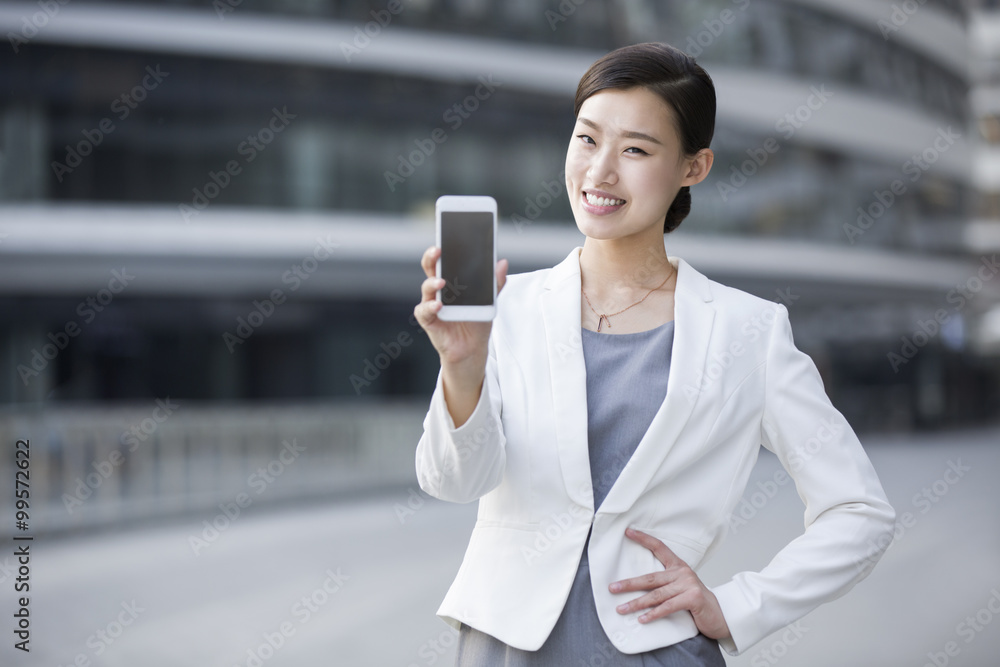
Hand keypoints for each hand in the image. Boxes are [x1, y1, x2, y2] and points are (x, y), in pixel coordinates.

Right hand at [413, 245, 507, 365]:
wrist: (472, 348)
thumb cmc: (476, 321)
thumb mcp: (490, 301)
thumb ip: (495, 284)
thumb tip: (503, 263)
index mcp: (451, 280)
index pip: (444, 260)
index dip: (444, 247)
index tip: (447, 236)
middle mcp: (438, 290)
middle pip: (430, 268)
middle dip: (432, 257)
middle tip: (438, 250)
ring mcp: (432, 304)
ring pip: (426, 288)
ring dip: (432, 283)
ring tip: (441, 282)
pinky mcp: (429, 320)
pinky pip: (424, 311)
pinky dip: (430, 307)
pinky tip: (438, 306)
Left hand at [609, 527, 731, 641]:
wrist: (721, 615)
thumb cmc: (696, 602)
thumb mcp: (681, 587)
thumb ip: (665, 584)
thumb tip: (637, 586)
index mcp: (678, 566)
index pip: (659, 547)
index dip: (643, 539)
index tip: (628, 532)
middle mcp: (683, 573)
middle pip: (650, 578)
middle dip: (629, 584)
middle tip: (612, 588)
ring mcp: (688, 585)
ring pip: (656, 595)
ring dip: (637, 603)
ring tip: (622, 609)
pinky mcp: (693, 598)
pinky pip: (668, 606)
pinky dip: (654, 614)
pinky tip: (643, 619)